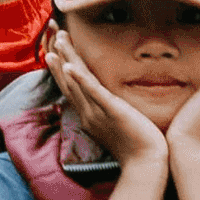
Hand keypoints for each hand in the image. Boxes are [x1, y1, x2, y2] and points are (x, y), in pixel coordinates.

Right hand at [46, 28, 166, 166]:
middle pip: (68, 81)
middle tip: (53, 34)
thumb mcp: (118, 125)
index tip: (55, 48)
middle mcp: (88, 113)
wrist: (146, 165)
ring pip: (76, 82)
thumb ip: (110, 111)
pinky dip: (80, 79)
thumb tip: (109, 100)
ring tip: (59, 41)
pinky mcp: (111, 111)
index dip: (61, 67)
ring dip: (66, 59)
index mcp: (89, 115)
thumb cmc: (137, 147)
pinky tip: (70, 66)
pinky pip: (94, 92)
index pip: (71, 87)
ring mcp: (97, 112)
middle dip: (60, 56)